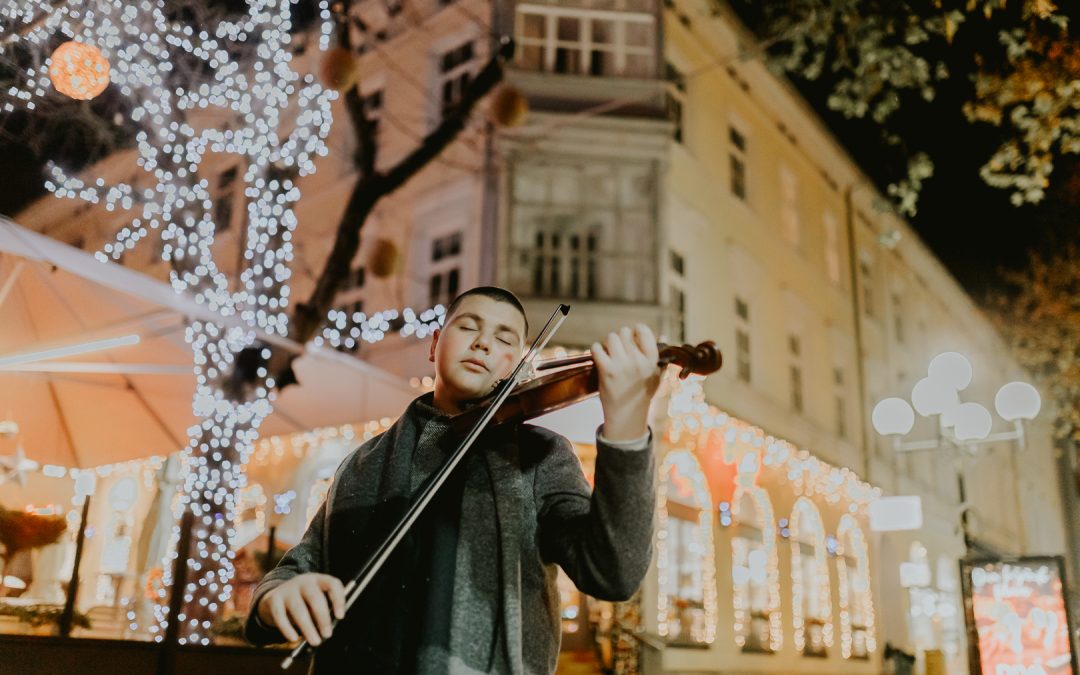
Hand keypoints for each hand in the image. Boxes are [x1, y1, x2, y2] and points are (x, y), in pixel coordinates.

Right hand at [257, 573, 344, 645]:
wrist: (275, 597)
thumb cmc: (303, 602)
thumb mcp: (315, 602)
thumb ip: (323, 612)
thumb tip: (327, 629)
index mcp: (318, 580)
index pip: (332, 584)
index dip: (338, 599)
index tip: (340, 617)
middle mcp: (303, 581)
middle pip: (315, 597)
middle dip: (323, 618)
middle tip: (327, 634)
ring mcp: (287, 589)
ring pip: (298, 608)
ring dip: (308, 627)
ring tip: (315, 641)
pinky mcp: (273, 599)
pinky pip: (280, 616)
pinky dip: (287, 629)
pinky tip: (293, 638)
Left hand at [591, 324, 660, 441]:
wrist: (627, 414)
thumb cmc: (642, 394)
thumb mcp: (656, 376)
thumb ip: (661, 357)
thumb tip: (664, 336)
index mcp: (651, 360)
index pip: (644, 332)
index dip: (636, 330)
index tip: (633, 335)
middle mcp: (638, 361)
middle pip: (625, 333)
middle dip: (621, 337)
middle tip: (619, 347)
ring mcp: (622, 365)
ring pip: (611, 337)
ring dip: (608, 343)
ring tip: (609, 352)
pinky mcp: (606, 370)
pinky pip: (597, 348)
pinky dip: (596, 349)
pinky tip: (600, 356)